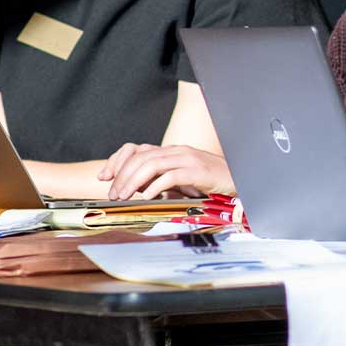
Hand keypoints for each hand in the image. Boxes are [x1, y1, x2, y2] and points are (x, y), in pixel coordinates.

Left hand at [100, 143, 232, 199]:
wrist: (241, 180)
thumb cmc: (212, 182)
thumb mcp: (182, 180)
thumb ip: (163, 179)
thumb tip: (140, 189)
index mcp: (171, 151)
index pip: (136, 149)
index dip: (117, 160)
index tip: (104, 176)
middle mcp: (177, 151)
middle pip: (140, 156)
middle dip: (122, 175)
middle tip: (114, 193)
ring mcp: (187, 159)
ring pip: (151, 164)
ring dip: (133, 181)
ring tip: (125, 195)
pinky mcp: (197, 171)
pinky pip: (170, 176)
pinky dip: (156, 186)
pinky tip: (148, 197)